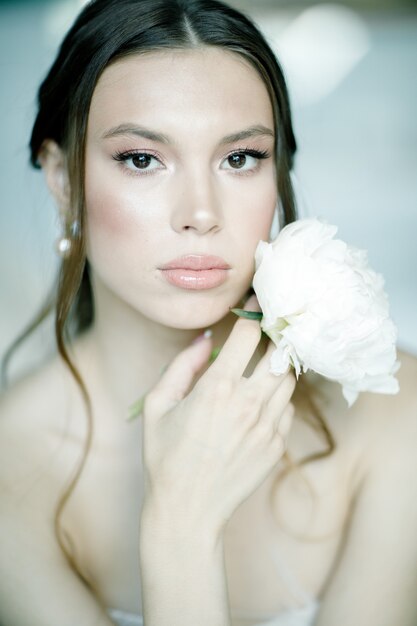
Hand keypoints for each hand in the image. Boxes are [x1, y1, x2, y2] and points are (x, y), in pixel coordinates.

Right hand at [141, 295, 294, 533]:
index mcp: (218, 389)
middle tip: (264, 332)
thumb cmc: (165, 457)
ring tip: (262, 366)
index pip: (248, 335)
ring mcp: (268, 427)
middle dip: (273, 337)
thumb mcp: (159, 406)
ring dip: (277, 367)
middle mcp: (249, 404)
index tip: (254, 305)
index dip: (252, 314)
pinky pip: (287, 410)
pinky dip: (278, 399)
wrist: (188, 510)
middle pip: (279, 353)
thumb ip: (182, 366)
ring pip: (289, 380)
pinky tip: (259, 404)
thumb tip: (206, 339)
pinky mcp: (277, 446)